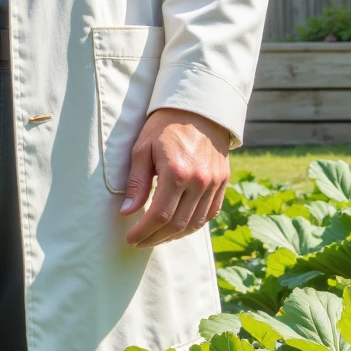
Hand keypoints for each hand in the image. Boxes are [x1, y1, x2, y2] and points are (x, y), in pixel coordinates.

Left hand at [120, 107, 229, 247]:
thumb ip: (136, 183)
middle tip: (140, 242)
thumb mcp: (143, 149)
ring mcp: (214, 183)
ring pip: (195, 223)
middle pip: (177, 224)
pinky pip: (210, 213)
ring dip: (174, 236)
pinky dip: (194, 225)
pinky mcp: (223, 182)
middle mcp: (199, 181)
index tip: (131, 238)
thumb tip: (126, 212)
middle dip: (156, 238)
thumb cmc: (164, 126)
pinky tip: (179, 227)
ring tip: (156, 237)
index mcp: (176, 172)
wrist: (198, 109)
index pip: (159, 215)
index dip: (143, 231)